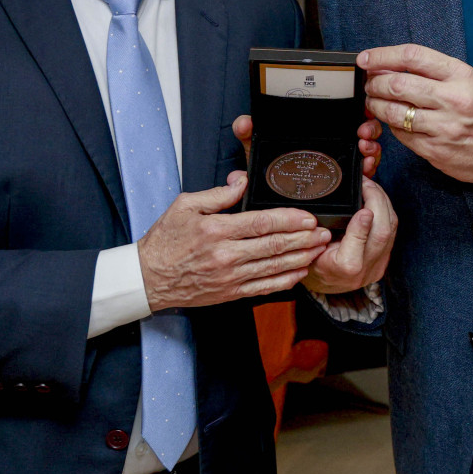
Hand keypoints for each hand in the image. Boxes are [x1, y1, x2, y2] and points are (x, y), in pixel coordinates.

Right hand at [137, 174, 331, 310]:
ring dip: (301, 258)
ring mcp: (230, 277)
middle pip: (274, 245)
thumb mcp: (185, 205)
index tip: (309, 216)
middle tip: (324, 232)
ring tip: (320, 248)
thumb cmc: (165, 240)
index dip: (290, 219)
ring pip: (274, 267)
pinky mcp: (230, 293)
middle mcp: (226, 255)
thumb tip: (242, 180)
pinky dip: (285, 280)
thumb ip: (218, 194)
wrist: (148, 278)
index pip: (262, 223)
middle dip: (304, 239)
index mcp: (216, 230)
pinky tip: (300, 272)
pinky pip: (264, 287)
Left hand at [234, 114, 380, 179]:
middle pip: (361, 131)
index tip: (359, 107)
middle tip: (363, 130)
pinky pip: (365, 173)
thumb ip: (249, 136)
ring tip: (365, 145)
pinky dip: (370, 166)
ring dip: (371, 144)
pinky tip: (366, 164)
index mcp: (317, 136)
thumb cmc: (270, 176)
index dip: (355, 111)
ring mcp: (344, 166)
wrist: (277, 213)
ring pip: (367, 150)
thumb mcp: (259, 154)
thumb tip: (244, 122)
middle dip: (368, 127)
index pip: (342, 118)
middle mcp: (336, 148)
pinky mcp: (348, 185)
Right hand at [305, 177, 398, 293]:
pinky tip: (378, 200)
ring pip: (391, 230)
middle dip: (378, 202)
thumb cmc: (314, 261)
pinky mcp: (385, 261)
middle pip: (382, 233)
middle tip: (367, 183)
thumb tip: (335, 203)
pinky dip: (386, 213)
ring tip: (372, 187)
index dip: (362, 226)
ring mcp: (378, 265)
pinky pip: (392, 232)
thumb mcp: (310, 245)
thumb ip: (319, 229)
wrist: (326, 283)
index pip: (358, 245)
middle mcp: (365, 269)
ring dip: (384, 204)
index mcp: (343, 268)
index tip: (363, 209)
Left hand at [359, 45, 472, 184]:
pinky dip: (390, 126)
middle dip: (374, 83)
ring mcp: (444, 126)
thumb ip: (430, 73)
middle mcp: (453, 99)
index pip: (412, 56)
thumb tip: (387, 66)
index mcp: (460, 75)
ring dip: (375, 106)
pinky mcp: (436, 149)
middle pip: (397, 84)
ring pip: (393, 112)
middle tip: (369, 85)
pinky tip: (392, 122)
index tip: (366, 59)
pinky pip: (400, 135)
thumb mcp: (466, 81)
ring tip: (373, 103)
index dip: (382, 55)